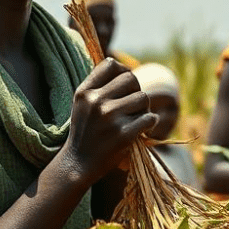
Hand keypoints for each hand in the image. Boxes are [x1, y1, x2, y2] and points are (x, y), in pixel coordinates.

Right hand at [62, 58, 156, 184]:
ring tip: (136, 119)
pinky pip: (149, 118)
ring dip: (144, 109)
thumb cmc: (84, 131)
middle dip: (136, 91)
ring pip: (143, 98)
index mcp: (85, 92)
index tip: (125, 86)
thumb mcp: (82, 104)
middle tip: (133, 107)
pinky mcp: (123, 135)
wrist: (78, 164)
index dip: (123, 72)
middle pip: (132, 79)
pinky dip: (150, 123)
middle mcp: (96, 102)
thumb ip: (98, 85)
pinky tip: (143, 129)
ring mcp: (110, 118)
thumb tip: (124, 67)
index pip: (111, 65)